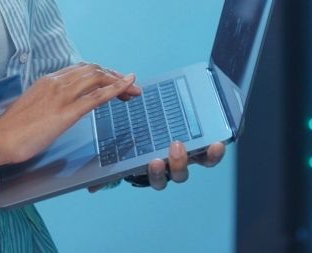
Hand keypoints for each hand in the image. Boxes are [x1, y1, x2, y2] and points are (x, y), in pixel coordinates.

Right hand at [0, 62, 140, 165]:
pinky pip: (97, 96)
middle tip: (129, 86)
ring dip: (119, 82)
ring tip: (134, 90)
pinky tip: (127, 88)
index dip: (101, 73)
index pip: (81, 69)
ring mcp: (62, 95)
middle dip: (114, 76)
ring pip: (98, 78)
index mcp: (48, 80)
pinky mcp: (67, 111)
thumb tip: (59, 107)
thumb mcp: (33, 108)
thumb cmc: (13, 129)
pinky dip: (116, 89)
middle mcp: (56, 82)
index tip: (113, 81)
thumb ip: (48, 102)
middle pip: (93, 70)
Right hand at [88, 141, 225, 192]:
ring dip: (203, 157)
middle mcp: (174, 166)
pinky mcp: (201, 146)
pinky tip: (220, 141)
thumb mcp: (123, 155)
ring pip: (198, 163)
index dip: (157, 173)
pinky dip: (216, 150)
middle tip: (174, 147)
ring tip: (206, 144)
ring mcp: (190, 156)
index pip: (157, 178)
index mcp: (156, 170)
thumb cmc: (137, 142)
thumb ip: (110, 170)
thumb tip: (91, 189)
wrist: (157, 122)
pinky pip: (211, 152)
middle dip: (177, 162)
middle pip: (179, 173)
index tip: (154, 161)